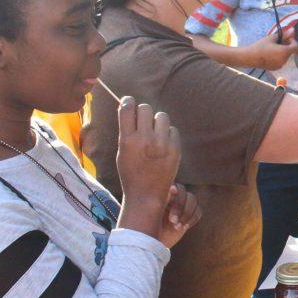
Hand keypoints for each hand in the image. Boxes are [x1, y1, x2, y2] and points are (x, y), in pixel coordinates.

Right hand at [114, 97, 182, 241]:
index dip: (128, 102)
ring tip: (154, 134)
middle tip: (143, 122)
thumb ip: (126, 130)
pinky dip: (168, 134)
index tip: (129, 103)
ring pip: (162, 116)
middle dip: (143, 113)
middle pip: (146, 108)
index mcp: (128, 140)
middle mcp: (145, 139)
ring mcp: (162, 144)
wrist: (147, 195)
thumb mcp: (122, 151)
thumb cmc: (131, 172)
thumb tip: (129, 106)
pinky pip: (173, 130)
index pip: (128, 108)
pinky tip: (163, 145)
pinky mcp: (175, 149)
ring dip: (157, 122)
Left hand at [155, 184, 201, 248]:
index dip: (174, 187)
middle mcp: (173, 196)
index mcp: (162, 193)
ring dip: (187, 213)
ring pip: (192, 199)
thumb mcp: (151, 216)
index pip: (172, 185)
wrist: (154, 241)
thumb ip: (159, 202)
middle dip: (179, 206)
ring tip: (177, 226)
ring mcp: (183, 204)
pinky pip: (198, 211)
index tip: (173, 191)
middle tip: (172, 220)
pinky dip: (192, 219)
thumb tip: (169, 190)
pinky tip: (184, 227)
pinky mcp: (191, 213)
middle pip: (183, 192)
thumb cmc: (148, 228)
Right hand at [245, 31, 297, 70]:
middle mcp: (284, 60)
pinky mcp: (276, 68)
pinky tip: (270, 54)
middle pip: (290, 51)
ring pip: (286, 56)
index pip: (296, 47)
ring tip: (273, 48)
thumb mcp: (273, 38)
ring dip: (282, 51)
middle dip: (287, 46)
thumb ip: (284, 34)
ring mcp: (280, 65)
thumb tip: (293, 29)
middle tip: (278, 41)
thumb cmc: (261, 46)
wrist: (251, 57)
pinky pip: (281, 61)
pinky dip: (278, 57)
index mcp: (285, 52)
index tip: (286, 38)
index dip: (293, 41)